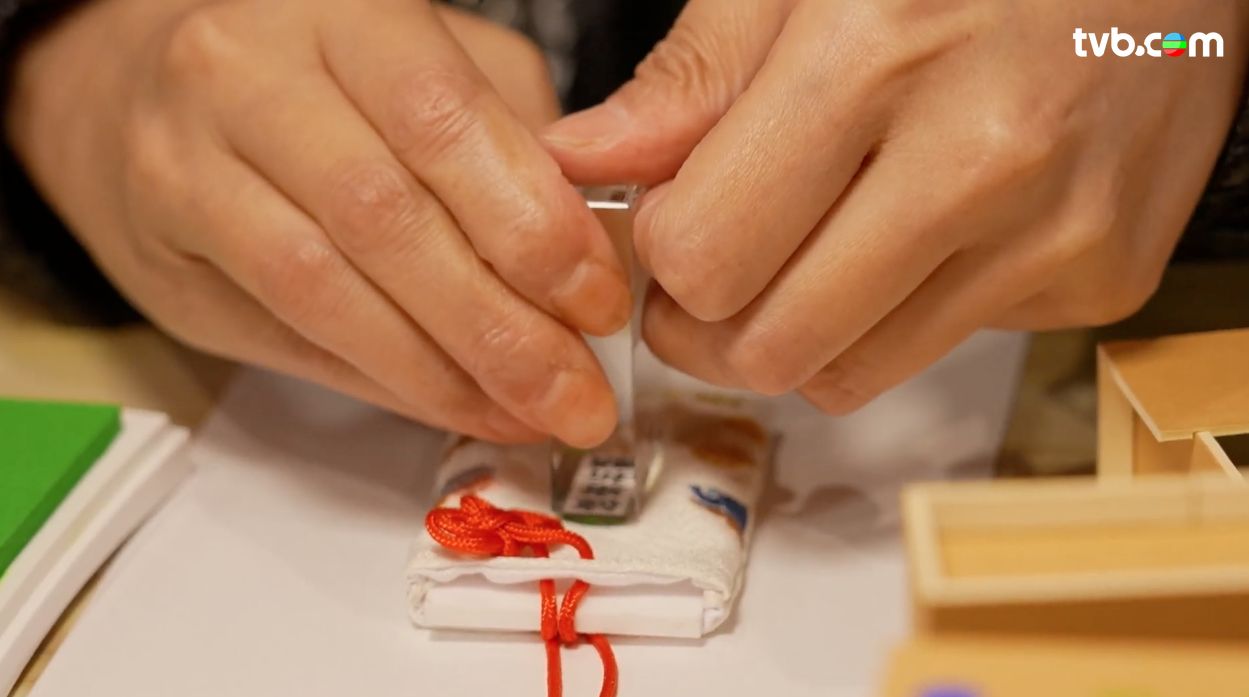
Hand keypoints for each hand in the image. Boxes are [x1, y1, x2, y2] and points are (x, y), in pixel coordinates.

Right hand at [8, 0, 628, 445]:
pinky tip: (457, 406)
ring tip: (528, 413)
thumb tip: (592, 252)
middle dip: (500, 325)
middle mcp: (242, 77)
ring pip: (326, 291)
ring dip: (445, 373)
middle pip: (384, 219)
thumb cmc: (314, 72)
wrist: (138, 86)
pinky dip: (388, 383)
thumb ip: (508, 140)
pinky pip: (289, 337)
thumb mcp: (425, 61)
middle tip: (577, 394)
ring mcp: (184, 167)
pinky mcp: (167, 259)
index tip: (599, 302)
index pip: (440, 119)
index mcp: (335, 8)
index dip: (530, 223)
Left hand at [543, 0, 1248, 412]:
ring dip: (799, 330)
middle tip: (717, 269)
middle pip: (768, 344)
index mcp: (878, 55)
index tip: (672, 227)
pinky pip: (942, 349)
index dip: (662, 257)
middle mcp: (980, 157)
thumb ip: (694, 76)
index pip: (704, 254)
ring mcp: (1052, 232)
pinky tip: (924, 230)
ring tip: (815, 246)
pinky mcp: (1100, 279)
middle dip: (712, 325)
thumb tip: (587, 159)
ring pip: (847, 374)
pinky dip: (901, 312)